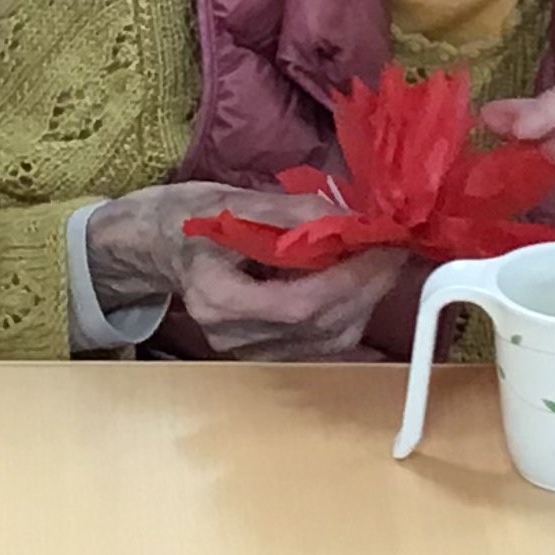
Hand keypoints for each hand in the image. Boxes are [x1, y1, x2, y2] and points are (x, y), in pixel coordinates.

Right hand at [86, 183, 403, 360]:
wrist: (157, 246)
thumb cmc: (189, 217)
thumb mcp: (232, 201)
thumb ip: (292, 212)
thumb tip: (352, 217)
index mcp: (217, 298)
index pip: (298, 306)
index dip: (351, 280)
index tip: (384, 245)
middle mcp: (232, 337)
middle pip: (320, 327)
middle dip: (368, 286)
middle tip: (396, 248)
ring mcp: (247, 352)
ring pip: (328, 341)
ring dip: (365, 300)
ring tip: (382, 259)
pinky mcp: (263, 354)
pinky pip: (321, 345)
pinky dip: (351, 313)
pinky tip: (362, 282)